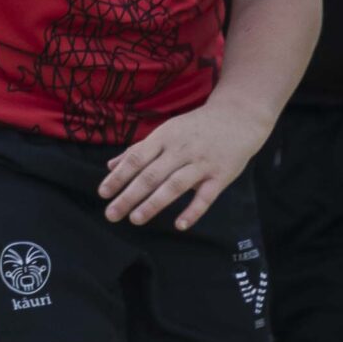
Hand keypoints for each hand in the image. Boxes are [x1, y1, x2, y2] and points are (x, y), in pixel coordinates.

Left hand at [101, 102, 270, 229]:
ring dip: (154, 203)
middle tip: (111, 214)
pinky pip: (206, 196)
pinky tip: (180, 225)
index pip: (136, 159)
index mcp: (163, 138)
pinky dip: (193, 211)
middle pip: (151, 175)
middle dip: (129, 196)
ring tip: (135, 219)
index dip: (118, 176)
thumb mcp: (166, 131)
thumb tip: (110, 166)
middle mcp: (180, 150)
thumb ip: (139, 150)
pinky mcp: (221, 175)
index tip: (103, 193)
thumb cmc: (195, 127)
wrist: (239, 116)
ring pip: (175, 185)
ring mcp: (201, 163)